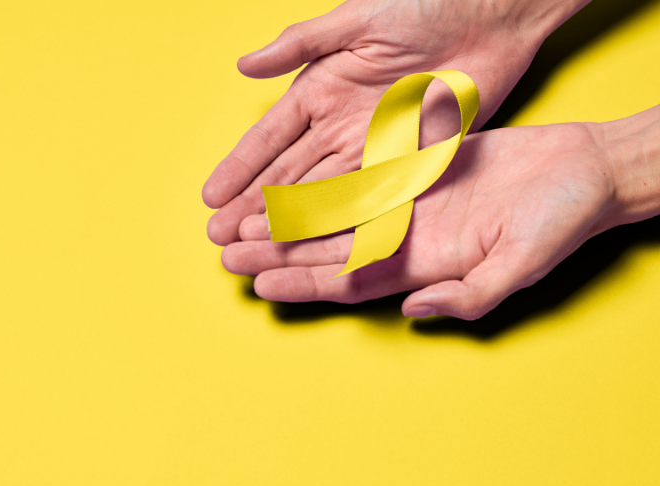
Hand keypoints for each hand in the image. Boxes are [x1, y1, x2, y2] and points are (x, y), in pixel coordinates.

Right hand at [202, 0, 588, 245]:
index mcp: (320, 90)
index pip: (269, 137)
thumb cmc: (424, 5)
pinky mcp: (409, 161)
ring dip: (289, 221)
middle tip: (221, 236)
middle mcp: (340, 125)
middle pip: (289, 174)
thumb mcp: (356, 18)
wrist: (491, 15)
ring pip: (322, 194)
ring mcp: (373, 147)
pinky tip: (317, 242)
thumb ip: (300, 44)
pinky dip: (343, 222)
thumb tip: (243, 65)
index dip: (239, 167)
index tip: (211, 197)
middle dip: (253, 206)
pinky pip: (371, 198)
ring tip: (256, 246)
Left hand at [220, 121, 619, 319]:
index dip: (304, 283)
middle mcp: (406, 238)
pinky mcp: (414, 170)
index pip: (349, 279)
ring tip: (245, 222)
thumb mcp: (521, 264)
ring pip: (334, 214)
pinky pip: (358, 176)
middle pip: (329, 250)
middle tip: (229, 254)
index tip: (260, 284)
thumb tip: (414, 311)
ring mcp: (407, 203)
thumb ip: (469, 293)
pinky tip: (290, 184)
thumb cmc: (560, 220)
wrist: (582, 168)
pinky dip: (323, 182)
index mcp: (424, 266)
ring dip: (290, 219)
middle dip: (280, 253)